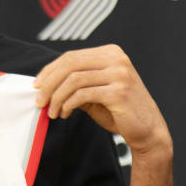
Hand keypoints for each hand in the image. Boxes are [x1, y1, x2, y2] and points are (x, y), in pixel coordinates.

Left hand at [34, 45, 171, 160]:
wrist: (148, 132)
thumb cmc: (121, 113)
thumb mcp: (95, 93)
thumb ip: (76, 85)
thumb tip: (45, 84)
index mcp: (111, 53)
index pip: (72, 57)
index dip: (50, 70)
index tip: (37, 85)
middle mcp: (117, 59)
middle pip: (70, 64)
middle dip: (49, 83)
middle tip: (39, 101)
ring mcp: (120, 74)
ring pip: (74, 79)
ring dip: (57, 97)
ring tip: (52, 112)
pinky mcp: (119, 92)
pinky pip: (83, 94)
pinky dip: (68, 104)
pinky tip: (65, 113)